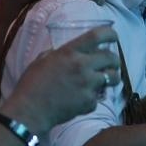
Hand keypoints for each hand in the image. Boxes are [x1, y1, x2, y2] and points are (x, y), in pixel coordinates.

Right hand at [2, 26, 120, 132]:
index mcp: (69, 52)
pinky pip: (99, 97)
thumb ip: (55, 53)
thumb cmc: (31, 85)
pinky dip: (93, 98)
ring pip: (113, 78)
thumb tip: (62, 51)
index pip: (97, 36)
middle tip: (111, 64)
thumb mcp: (41, 61)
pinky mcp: (89, 101)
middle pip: (111, 58)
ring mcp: (88, 84)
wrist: (30, 111)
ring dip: (112, 78)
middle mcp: (82, 65)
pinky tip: (83, 99)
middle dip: (114, 60)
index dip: (110, 34)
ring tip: (105, 81)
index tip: (113, 37)